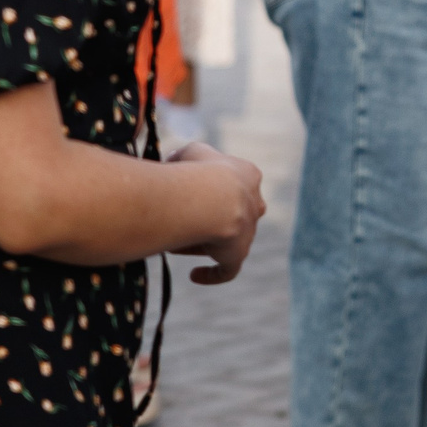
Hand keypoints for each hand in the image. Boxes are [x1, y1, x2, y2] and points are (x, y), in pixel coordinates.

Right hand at [167, 142, 265, 283]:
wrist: (212, 199)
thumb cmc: (198, 171)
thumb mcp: (191, 152)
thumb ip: (184, 156)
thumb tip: (173, 163)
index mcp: (247, 176)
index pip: (231, 183)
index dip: (206, 188)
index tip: (189, 192)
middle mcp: (253, 204)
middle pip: (231, 213)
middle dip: (208, 217)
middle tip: (183, 221)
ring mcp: (248, 231)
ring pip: (224, 239)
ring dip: (200, 242)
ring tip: (173, 244)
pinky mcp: (239, 254)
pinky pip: (227, 269)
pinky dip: (212, 274)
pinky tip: (195, 274)